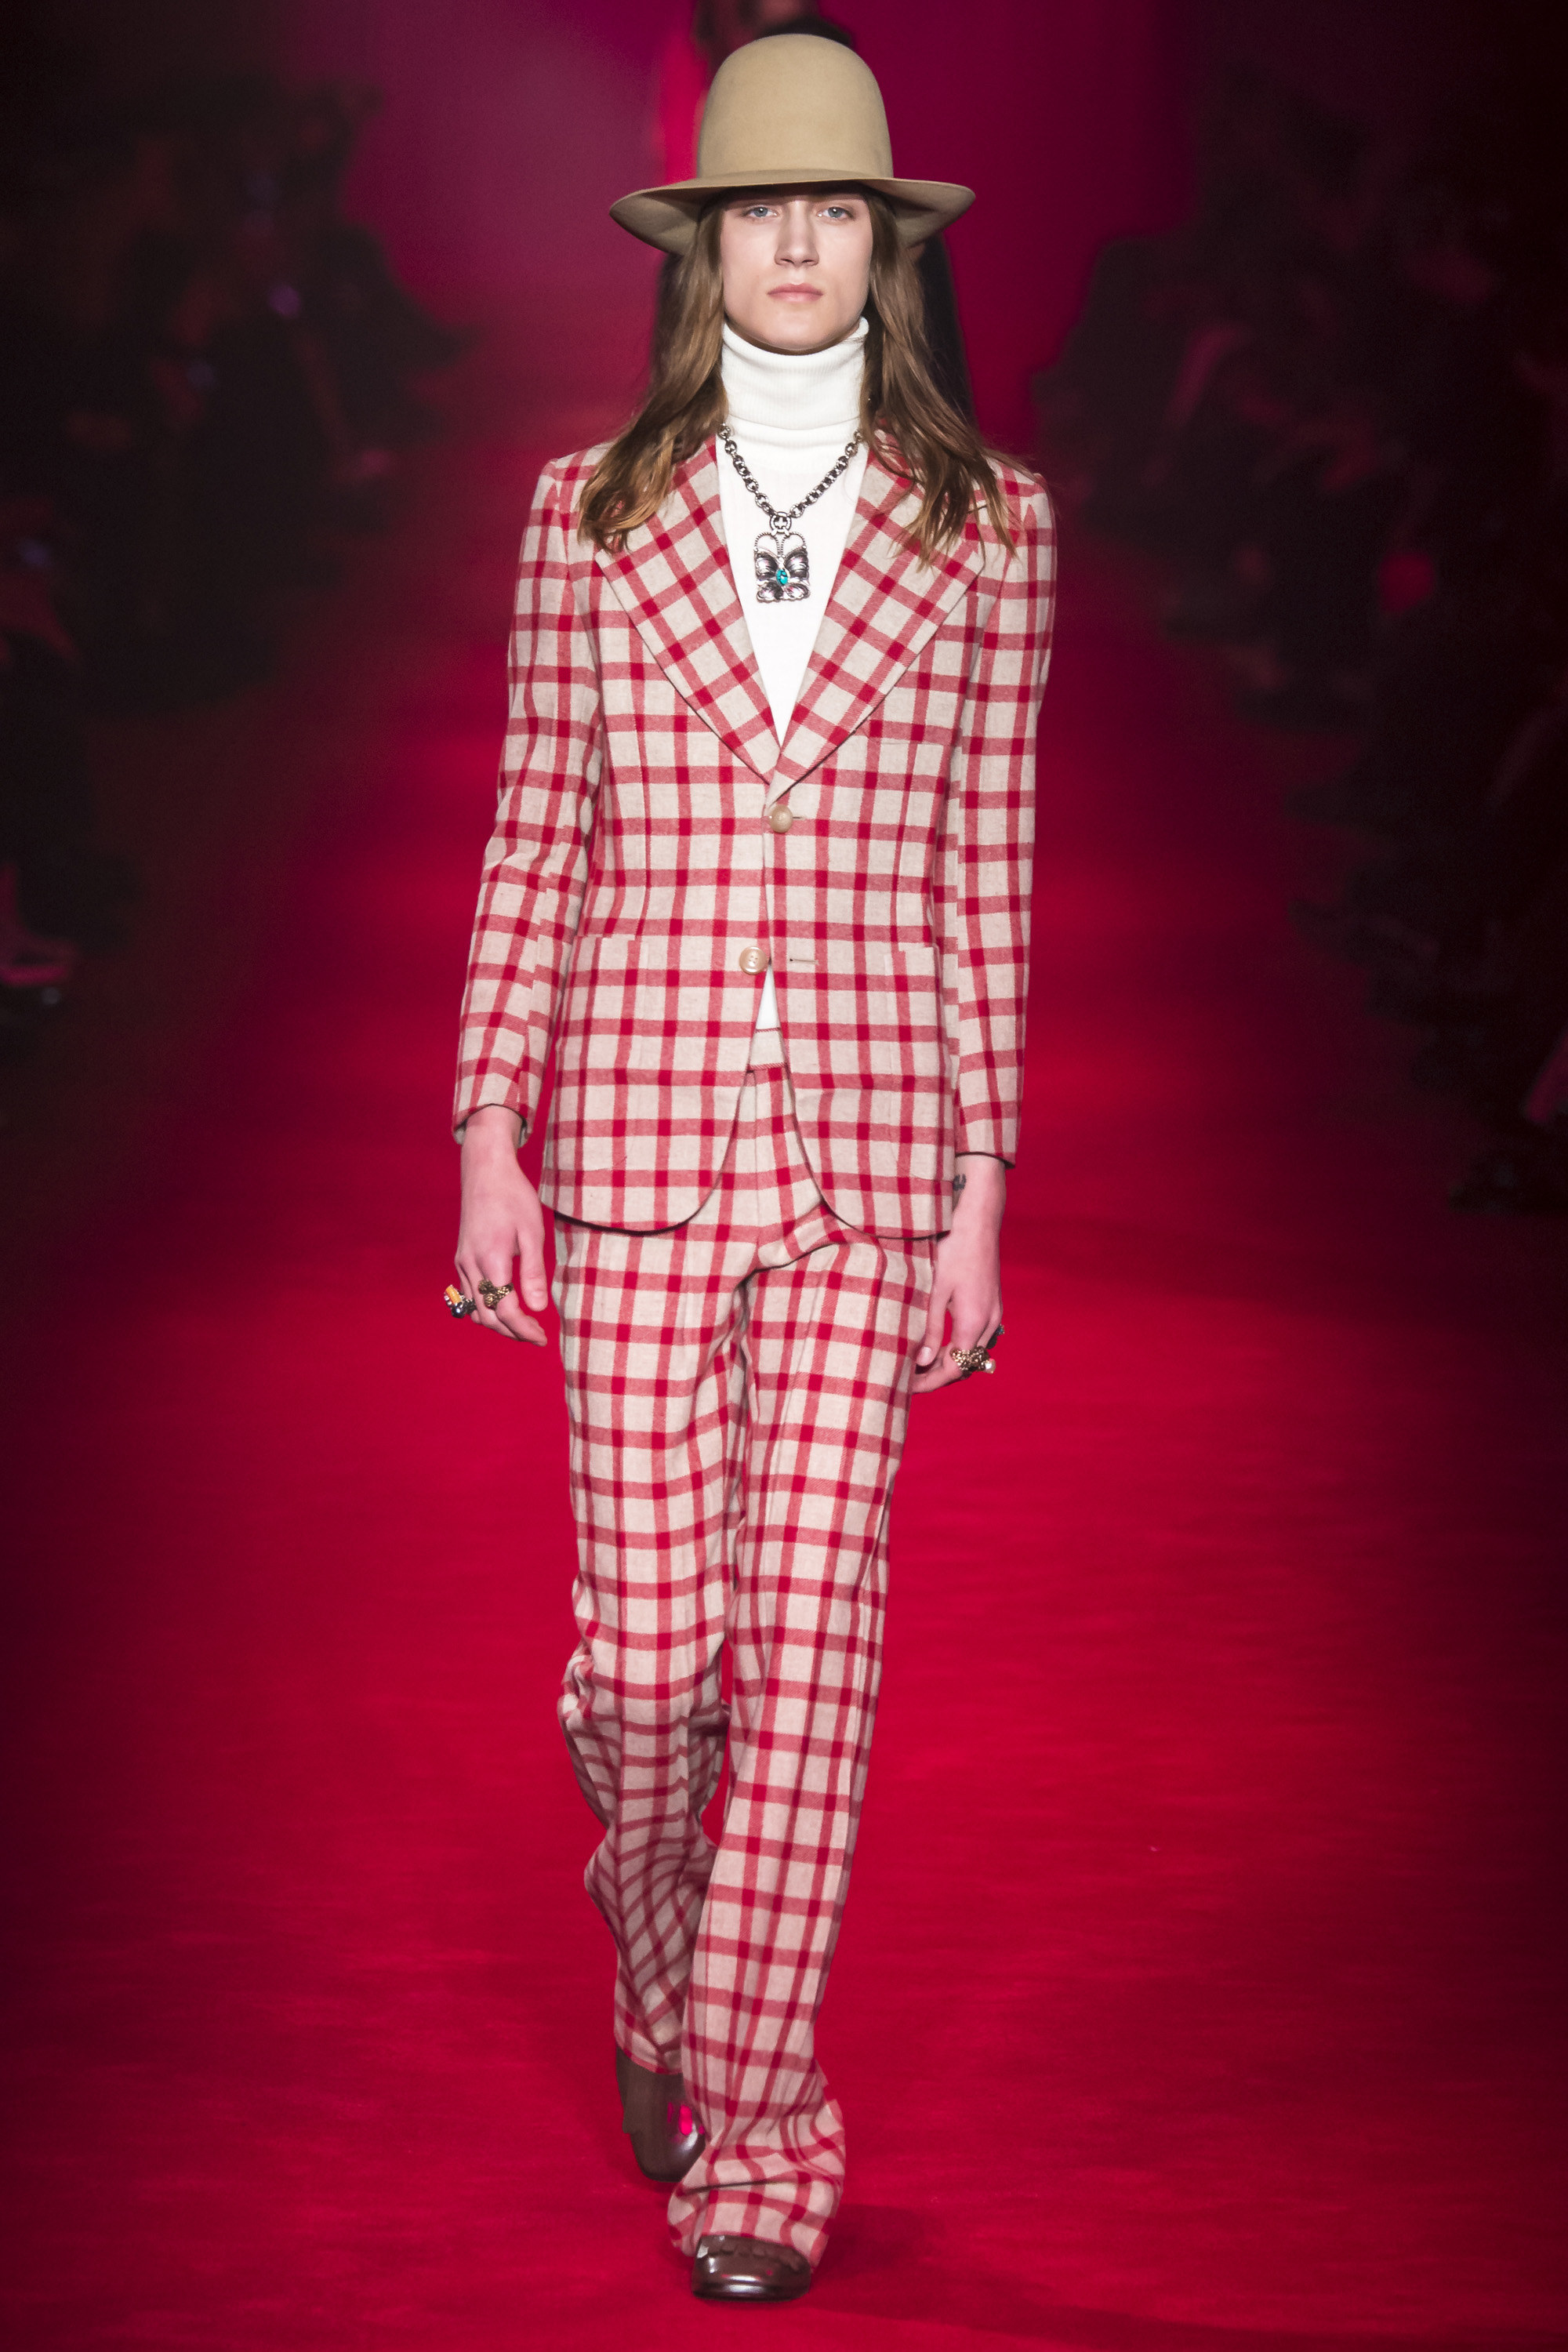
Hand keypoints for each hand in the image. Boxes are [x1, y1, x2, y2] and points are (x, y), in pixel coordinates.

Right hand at [455, 1105, 549, 1344]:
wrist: (485, 1172)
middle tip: (537, 1337)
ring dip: (497, 1324)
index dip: (524, 1329)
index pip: (506, 1310)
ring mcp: (462, 1263)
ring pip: (474, 1310)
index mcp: (491, 1260)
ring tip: (522, 1326)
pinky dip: (484, 1310)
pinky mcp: (460, 1259)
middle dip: (512, 1333)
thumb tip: (539, 1308)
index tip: (543, 1337)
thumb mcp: (533, 1232)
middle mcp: (471, 1265)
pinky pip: (467, 1296)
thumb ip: (534, 1273)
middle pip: (487, 1317)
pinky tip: (503, 1307)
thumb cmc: (514, 1197)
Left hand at [911, 1155, 1004, 1396]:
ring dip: (948, 1363)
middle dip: (937, 1377)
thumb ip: (930, 1329)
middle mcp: (989, 1323)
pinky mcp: (992, 1305)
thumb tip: (921, 1362)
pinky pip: (977, 1339)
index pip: (953, 1369)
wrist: (978, 1220)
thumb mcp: (934, 1291)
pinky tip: (937, 1344)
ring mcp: (994, 1314)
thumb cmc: (953, 1250)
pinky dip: (958, 1348)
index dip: (930, 1383)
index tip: (906, 1389)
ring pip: (972, 1354)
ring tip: (918, 1365)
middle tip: (907, 1380)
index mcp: (973, 1322)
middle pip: (965, 1366)